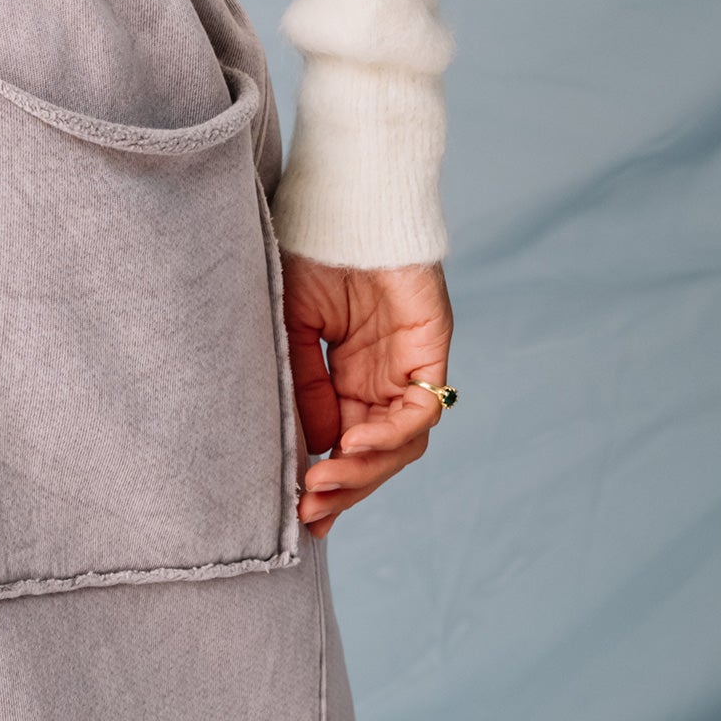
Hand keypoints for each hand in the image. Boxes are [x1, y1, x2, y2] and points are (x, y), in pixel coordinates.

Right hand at [282, 255, 452, 538]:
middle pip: (378, 456)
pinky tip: (353, 443)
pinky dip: (389, 434)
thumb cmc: (309, 255)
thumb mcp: (290, 332)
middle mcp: (382, 379)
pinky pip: (421, 410)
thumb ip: (305, 388)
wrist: (342, 206)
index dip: (329, 482)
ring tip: (324, 484)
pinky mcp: (430, 351)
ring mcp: (409, 368)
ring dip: (364, 470)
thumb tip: (314, 449)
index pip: (346, 445)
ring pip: (402, 444)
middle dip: (346, 489)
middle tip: (310, 513)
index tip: (299, 515)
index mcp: (350, 377)